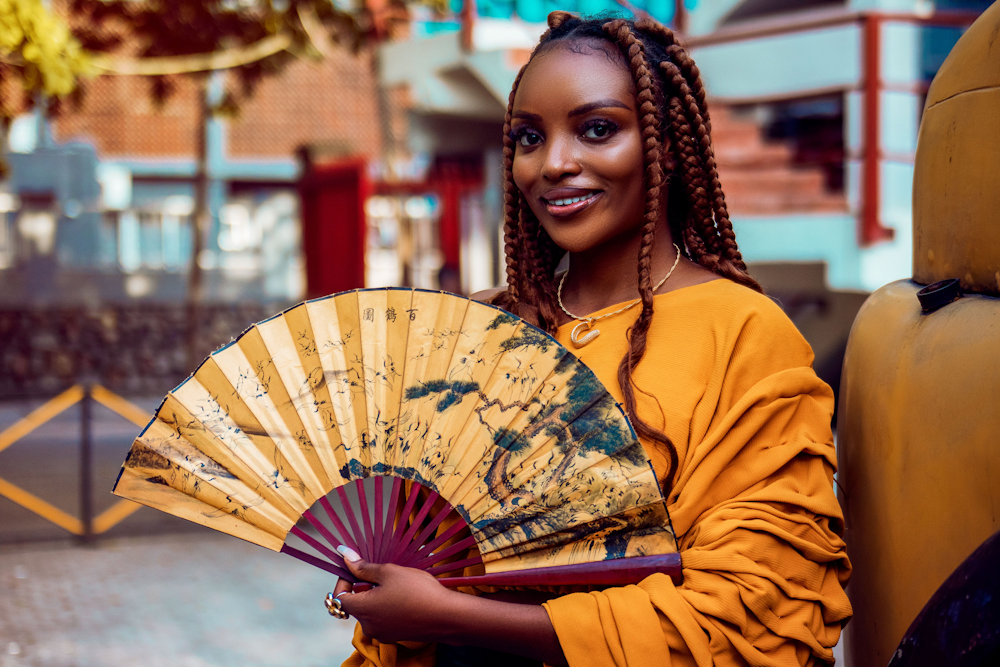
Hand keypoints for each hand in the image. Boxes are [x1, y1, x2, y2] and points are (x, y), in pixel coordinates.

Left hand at [331, 546, 461, 643]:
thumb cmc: (417, 591)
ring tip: (397, 584)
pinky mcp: (395, 636)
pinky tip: (405, 596)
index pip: (339, 597)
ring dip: (377, 596)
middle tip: (382, 573)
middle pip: (356, 604)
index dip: (344, 581)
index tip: (355, 569)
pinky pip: (384, 618)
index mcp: (362, 610)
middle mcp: (368, 626)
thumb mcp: (388, 572)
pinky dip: (388, 606)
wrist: (446, 616)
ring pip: (371, 611)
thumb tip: (343, 556)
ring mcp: (382, 634)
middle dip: (364, 587)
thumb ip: (363, 567)